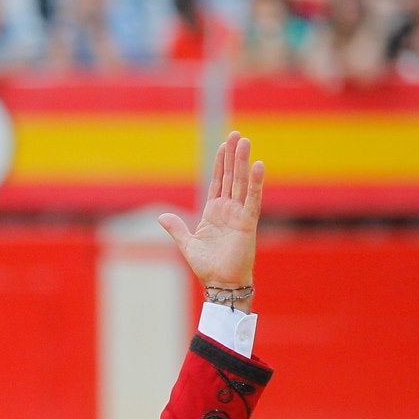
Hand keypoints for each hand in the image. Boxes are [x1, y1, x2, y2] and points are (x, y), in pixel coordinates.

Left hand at [158, 131, 264, 304]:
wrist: (220, 283)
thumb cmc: (207, 266)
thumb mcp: (187, 244)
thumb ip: (176, 228)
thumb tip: (160, 216)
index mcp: (214, 212)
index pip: (218, 182)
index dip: (220, 163)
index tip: (223, 145)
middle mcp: (228, 210)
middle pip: (231, 177)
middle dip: (232, 156)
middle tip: (236, 135)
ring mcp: (239, 215)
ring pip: (241, 183)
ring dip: (243, 163)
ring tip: (245, 142)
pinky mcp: (247, 223)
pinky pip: (252, 199)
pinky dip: (255, 183)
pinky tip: (258, 166)